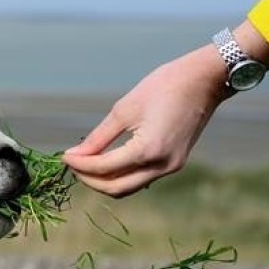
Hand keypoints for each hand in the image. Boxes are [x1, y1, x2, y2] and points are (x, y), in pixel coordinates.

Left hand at [62, 45, 230, 197]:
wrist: (204, 80)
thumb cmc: (163, 87)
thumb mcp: (124, 109)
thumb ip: (99, 137)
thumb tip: (76, 155)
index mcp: (149, 150)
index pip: (104, 169)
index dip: (80, 165)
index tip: (64, 156)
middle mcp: (162, 166)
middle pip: (116, 188)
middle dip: (89, 180)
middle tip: (72, 164)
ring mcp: (171, 167)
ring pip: (129, 187)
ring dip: (104, 181)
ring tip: (85, 164)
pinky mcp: (175, 163)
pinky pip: (141, 178)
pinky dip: (121, 175)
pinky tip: (106, 162)